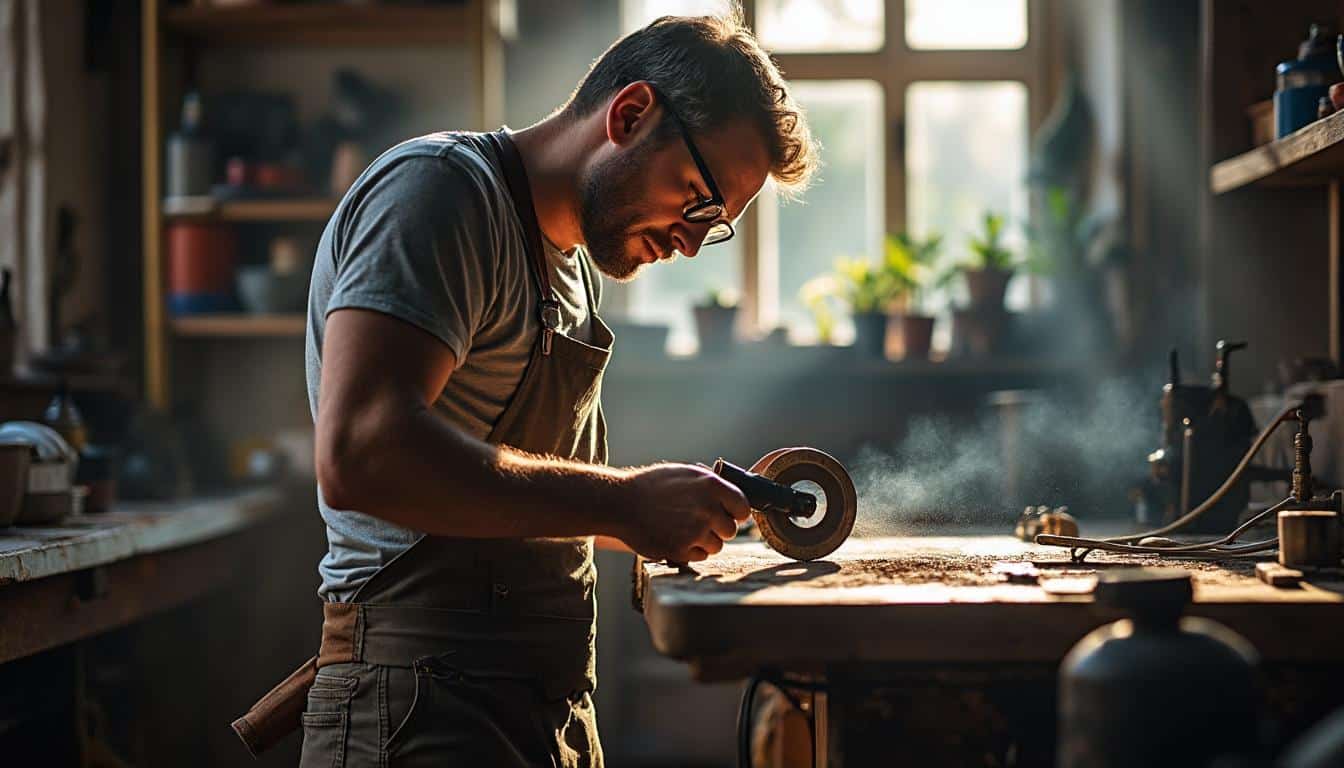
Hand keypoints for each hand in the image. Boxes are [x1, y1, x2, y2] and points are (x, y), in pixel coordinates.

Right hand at [614, 463, 751, 561]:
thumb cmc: (652, 486)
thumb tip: (732, 496)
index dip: (735, 512)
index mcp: (711, 486)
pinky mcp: (681, 550)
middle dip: (718, 528)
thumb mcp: (685, 474)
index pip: (743, 507)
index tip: (727, 514)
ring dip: (704, 541)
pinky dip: (690, 551)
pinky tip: (675, 537)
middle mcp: (708, 509)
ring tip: (683, 529)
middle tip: (698, 521)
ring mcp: (695, 531)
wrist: (621, 503)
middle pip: (730, 530)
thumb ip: (711, 485)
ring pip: (716, 546)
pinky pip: (700, 557)